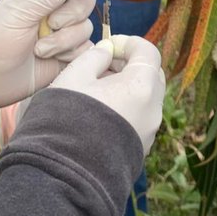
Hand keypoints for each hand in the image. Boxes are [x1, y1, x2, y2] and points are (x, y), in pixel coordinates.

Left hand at [0, 0, 101, 121]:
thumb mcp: (17, 13)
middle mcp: (54, 8)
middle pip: (84, 2)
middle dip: (69, 16)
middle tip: (49, 25)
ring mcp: (62, 32)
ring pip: (86, 27)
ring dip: (64, 41)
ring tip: (39, 50)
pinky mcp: (68, 54)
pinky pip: (86, 48)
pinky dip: (71, 54)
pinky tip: (52, 59)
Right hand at [51, 36, 165, 155]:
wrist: (63, 172)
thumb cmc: (66, 118)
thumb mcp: (74, 76)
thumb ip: (94, 57)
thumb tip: (107, 51)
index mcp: (141, 87)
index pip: (148, 52)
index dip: (128, 42)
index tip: (108, 45)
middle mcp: (153, 110)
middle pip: (151, 74)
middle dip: (129, 64)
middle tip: (103, 64)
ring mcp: (148, 131)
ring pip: (146, 97)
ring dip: (127, 86)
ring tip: (97, 89)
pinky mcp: (140, 148)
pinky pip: (139, 118)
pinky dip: (127, 107)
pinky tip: (100, 110)